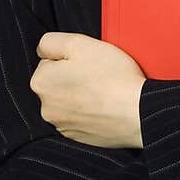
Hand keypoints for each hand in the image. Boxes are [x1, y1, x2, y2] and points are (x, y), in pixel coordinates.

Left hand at [30, 31, 145, 147]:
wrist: (138, 112)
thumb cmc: (112, 77)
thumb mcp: (79, 43)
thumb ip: (51, 41)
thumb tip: (43, 50)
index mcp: (41, 82)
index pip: (50, 61)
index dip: (71, 57)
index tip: (87, 61)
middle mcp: (46, 107)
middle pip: (58, 82)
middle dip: (73, 77)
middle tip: (98, 74)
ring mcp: (62, 125)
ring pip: (69, 101)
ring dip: (81, 96)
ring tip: (104, 91)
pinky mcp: (79, 137)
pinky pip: (81, 118)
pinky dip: (90, 112)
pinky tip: (106, 106)